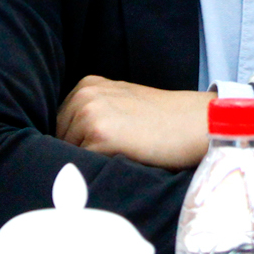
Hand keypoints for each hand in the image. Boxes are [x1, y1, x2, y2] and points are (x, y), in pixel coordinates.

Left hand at [55, 76, 212, 169]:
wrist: (193, 123)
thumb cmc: (161, 118)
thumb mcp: (120, 100)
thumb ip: (93, 110)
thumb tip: (64, 139)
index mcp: (87, 85)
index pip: (61, 123)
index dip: (76, 140)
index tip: (101, 147)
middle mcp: (84, 95)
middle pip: (60, 137)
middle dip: (78, 151)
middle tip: (112, 154)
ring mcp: (90, 114)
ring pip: (69, 152)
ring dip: (87, 160)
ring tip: (119, 155)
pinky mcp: (99, 136)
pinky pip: (83, 163)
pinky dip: (98, 168)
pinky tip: (121, 160)